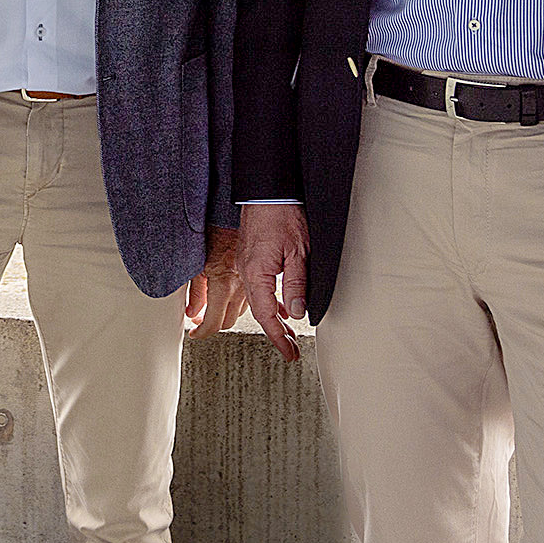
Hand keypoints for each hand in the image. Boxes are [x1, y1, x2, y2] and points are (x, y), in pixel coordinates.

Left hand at [183, 224, 243, 335]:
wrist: (237, 217)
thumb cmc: (217, 232)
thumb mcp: (197, 262)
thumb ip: (195, 291)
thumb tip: (193, 312)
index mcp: (223, 285)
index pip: (213, 322)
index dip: (202, 332)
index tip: (196, 333)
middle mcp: (239, 288)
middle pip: (227, 322)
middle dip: (213, 325)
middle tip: (202, 322)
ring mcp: (249, 284)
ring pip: (239, 312)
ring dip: (227, 316)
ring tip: (216, 314)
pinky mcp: (256, 278)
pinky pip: (252, 300)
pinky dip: (248, 308)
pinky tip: (250, 312)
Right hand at [237, 203, 310, 361]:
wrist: (267, 190)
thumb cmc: (282, 214)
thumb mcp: (298, 252)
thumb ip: (296, 283)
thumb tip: (298, 312)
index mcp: (256, 274)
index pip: (266, 315)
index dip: (278, 337)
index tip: (289, 352)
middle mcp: (246, 272)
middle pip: (259, 312)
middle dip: (276, 333)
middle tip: (291, 349)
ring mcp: (245, 264)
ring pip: (257, 300)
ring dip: (273, 318)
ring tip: (288, 333)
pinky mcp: (249, 257)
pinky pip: (257, 287)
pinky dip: (269, 301)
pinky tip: (281, 306)